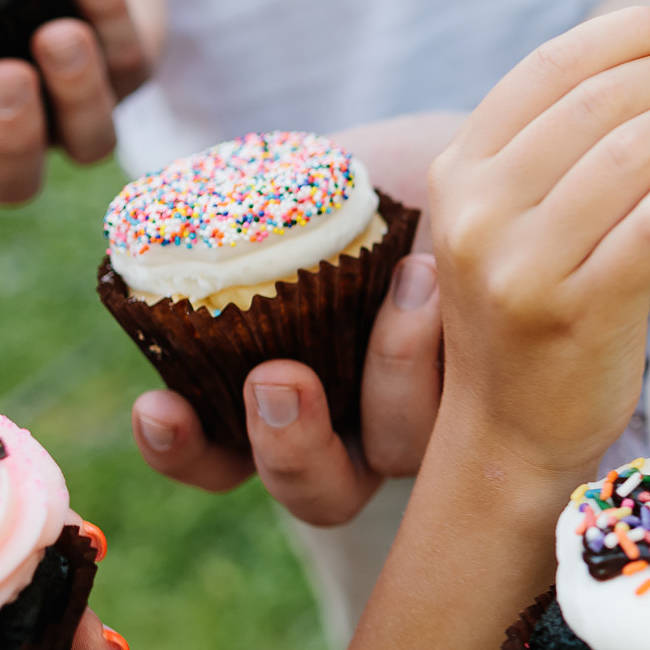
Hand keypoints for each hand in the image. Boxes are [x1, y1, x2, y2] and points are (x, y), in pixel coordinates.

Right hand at [0, 0, 163, 205]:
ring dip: (78, 89)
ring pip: (91, 138)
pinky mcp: (129, 67)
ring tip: (58, 33)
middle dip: (10, 133)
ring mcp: (77, 112)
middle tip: (1, 77)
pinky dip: (109, 4)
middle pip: (14, 179)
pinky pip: (131, 51)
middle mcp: (13, 141)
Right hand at [133, 113, 462, 520]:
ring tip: (410, 280)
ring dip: (392, 375)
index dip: (179, 451)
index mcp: (279, 394)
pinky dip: (447, 345)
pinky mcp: (492, 393)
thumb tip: (168, 212)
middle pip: (315, 493)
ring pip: (398, 450)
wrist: (470, 156)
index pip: (214, 457)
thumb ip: (229, 214)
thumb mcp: (289, 188)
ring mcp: (428, 417)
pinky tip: (439, 278)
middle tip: (278, 378)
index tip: (157, 407)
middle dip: (289, 449)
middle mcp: (355, 426)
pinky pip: (467, 408)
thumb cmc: (360, 181)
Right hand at [423, 4, 649, 476]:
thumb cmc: (532, 305)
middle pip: (597, 100)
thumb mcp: (508, 214)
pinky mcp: (577, 313)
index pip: (550, 66)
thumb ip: (553, 138)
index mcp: (459, 173)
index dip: (630, 30)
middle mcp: (478, 214)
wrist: (510, 431)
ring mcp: (522, 267)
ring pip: (631, 152)